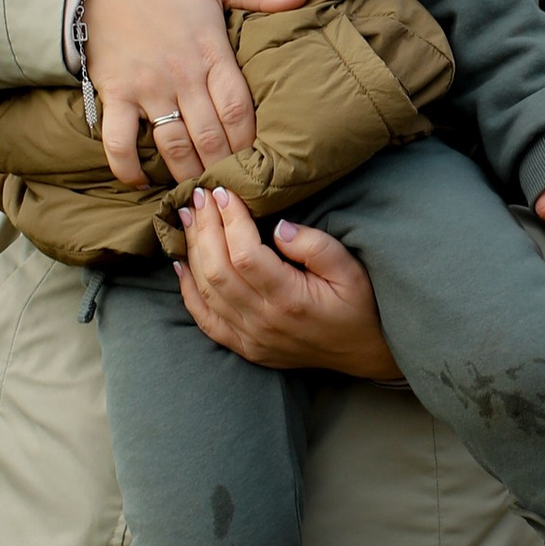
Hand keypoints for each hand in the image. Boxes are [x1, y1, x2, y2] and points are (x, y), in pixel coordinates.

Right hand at [79, 0, 309, 188]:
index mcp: (210, 52)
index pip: (238, 109)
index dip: (250, 142)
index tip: (259, 162)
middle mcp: (181, 76)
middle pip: (211, 136)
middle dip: (225, 167)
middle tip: (236, 190)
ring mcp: (146, 88)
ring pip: (173, 146)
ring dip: (188, 175)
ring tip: (202, 195)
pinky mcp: (116, 95)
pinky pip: (119, 141)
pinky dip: (127, 167)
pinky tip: (141, 184)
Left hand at [174, 186, 403, 380]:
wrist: (363, 353)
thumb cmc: (360, 305)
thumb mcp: (350, 269)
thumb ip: (315, 246)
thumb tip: (278, 227)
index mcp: (290, 299)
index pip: (245, 254)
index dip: (229, 220)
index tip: (224, 192)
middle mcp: (264, 322)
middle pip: (217, 270)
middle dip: (204, 227)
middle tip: (198, 195)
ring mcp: (250, 338)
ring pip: (206, 291)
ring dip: (192, 251)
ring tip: (187, 217)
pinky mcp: (244, 347)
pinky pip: (205, 319)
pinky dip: (187, 291)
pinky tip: (181, 263)